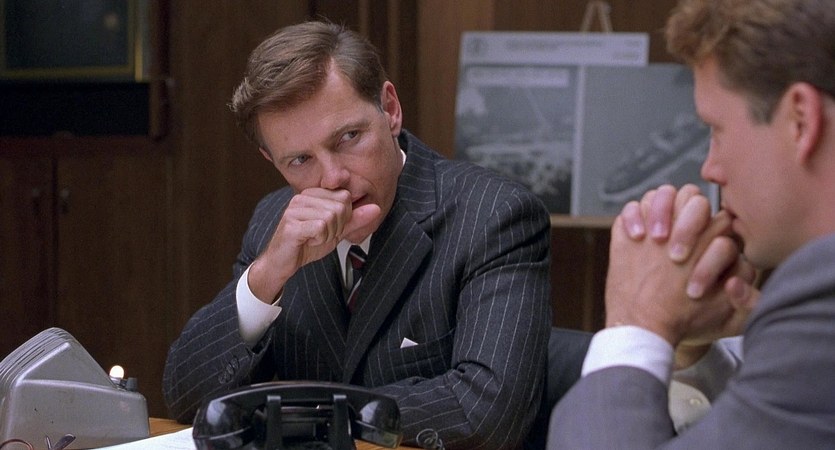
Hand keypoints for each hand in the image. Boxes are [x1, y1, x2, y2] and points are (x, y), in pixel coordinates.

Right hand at [248, 187, 380, 302]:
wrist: (283, 262)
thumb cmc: (306, 245)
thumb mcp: (336, 231)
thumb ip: (355, 219)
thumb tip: (376, 208)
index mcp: (313, 194)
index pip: (345, 198)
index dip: (343, 218)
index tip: (328, 227)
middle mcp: (302, 197)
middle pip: (340, 207)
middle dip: (336, 227)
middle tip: (320, 235)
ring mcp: (295, 209)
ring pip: (331, 218)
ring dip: (327, 235)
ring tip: (313, 238)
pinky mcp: (291, 224)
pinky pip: (320, 228)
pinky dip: (318, 239)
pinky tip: (307, 241)